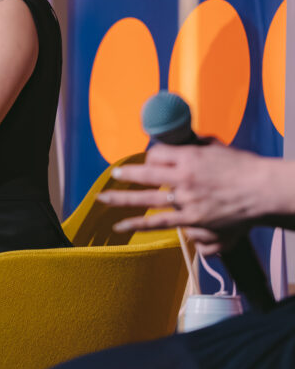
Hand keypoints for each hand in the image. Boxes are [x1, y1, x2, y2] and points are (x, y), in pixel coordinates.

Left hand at [101, 142, 274, 253]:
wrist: (264, 190)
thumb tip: (183, 142)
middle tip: (113, 174)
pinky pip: (159, 222)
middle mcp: (183, 177)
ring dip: (121, 198)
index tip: (150, 161)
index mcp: (189, 156)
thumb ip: (196, 145)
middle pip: (145, 174)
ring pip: (146, 198)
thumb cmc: (245, 167)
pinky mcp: (192, 219)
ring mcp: (186, 199)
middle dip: (126, 174)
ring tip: (103, 198)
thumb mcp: (217, 148)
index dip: (151, 157)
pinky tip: (120, 225)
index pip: (156, 154)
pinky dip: (137, 224)